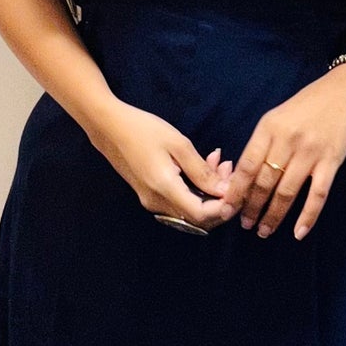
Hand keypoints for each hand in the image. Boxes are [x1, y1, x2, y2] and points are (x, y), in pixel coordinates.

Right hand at [89, 101, 235, 229]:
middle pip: (198, 217)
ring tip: (218, 161)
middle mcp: (157, 203)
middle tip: (229, 169)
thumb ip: (201, 171)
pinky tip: (202, 166)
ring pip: (190, 208)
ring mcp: (152, 201)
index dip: (223, 207)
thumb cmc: (143, 129)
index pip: (202, 214)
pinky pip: (180, 200)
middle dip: (220, 198)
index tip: (237, 189)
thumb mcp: (178, 144)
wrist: (109, 127)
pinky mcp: (150, 196)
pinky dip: (196, 188)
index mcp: (164, 189)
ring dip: (209, 191)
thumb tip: (224, 192)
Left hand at [224, 63, 345, 240]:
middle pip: (264, 182)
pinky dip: (307, 216)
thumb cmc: (308, 105)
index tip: (227, 209)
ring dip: (273, 216)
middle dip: (251, 207)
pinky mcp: (332, 161)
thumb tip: (243, 177)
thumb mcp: (277, 117)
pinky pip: (317, 195)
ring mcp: (311, 152)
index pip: (246, 166)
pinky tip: (298, 233)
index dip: (235, 191)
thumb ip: (262, 144)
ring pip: (287, 192)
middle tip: (245, 224)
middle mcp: (287, 141)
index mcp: (269, 128)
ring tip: (264, 231)